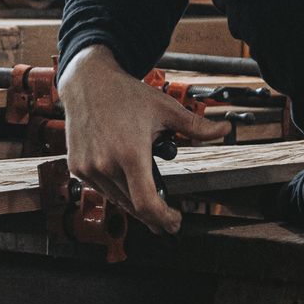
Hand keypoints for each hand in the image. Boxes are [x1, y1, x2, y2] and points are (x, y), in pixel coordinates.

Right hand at [58, 45, 231, 234]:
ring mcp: (89, 167)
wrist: (88, 82)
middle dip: (153, 215)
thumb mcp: (166, 108)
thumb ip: (197, 126)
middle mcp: (106, 164)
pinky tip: (125, 182)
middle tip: (167, 220)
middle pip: (134, 206)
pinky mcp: (78, 166)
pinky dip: (116, 190)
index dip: (163, 219)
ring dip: (134, 202)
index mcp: (130, 153)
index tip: (174, 221)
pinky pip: (101, 189)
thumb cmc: (125, 94)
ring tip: (148, 198)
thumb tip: (225, 130)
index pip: (146, 203)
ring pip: (117, 199)